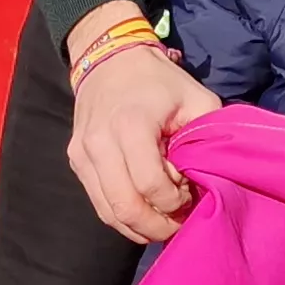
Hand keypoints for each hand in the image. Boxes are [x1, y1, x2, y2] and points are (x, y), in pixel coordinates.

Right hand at [65, 8, 220, 244]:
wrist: (109, 58)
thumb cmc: (159, 81)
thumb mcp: (197, 99)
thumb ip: (207, 138)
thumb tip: (207, 179)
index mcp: (130, 125)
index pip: (150, 185)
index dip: (175, 202)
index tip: (191, 196)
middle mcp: (100, 143)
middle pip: (125, 208)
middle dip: (157, 227)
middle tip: (179, 223)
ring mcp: (82, 154)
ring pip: (108, 213)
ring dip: (140, 227)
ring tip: (164, 221)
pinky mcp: (76, 161)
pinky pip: (99, 203)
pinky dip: (123, 216)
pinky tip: (145, 211)